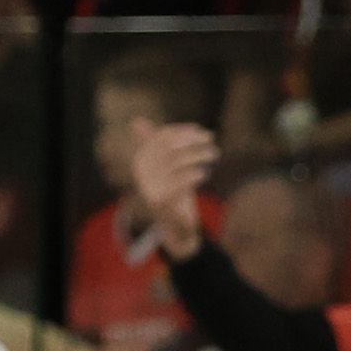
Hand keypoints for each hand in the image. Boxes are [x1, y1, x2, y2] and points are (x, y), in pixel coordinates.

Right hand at [130, 120, 218, 255]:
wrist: (177, 228)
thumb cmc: (172, 191)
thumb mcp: (165, 167)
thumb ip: (154, 145)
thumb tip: (136, 121)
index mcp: (140, 161)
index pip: (162, 137)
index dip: (182, 131)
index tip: (200, 130)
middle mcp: (142, 174)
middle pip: (171, 147)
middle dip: (193, 140)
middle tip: (211, 139)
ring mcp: (151, 188)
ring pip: (178, 162)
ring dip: (199, 154)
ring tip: (213, 154)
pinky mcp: (163, 203)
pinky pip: (181, 182)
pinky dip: (195, 174)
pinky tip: (205, 172)